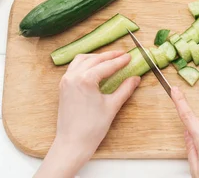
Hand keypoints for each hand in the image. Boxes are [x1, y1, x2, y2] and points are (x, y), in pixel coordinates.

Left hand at [34, 51, 140, 177]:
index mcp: (85, 79)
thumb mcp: (112, 106)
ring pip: (81, 60)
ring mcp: (66, 80)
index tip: (129, 56)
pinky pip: (73, 67)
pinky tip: (93, 67)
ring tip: (108, 58)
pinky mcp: (63, 86)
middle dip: (109, 56)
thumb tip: (135, 79)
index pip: (107, 65)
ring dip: (95, 57)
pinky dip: (84, 63)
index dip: (120, 61)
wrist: (72, 143)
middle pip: (94, 59)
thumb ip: (125, 89)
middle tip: (122, 55)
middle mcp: (73, 76)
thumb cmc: (92, 128)